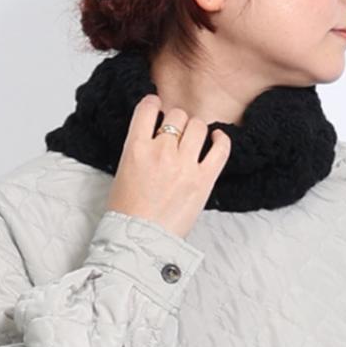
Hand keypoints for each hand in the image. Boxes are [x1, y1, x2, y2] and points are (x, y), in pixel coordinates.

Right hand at [105, 94, 230, 239]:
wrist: (139, 242)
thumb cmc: (128, 213)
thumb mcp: (123, 172)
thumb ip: (140, 150)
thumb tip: (155, 138)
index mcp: (136, 148)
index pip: (147, 108)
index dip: (154, 104)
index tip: (157, 108)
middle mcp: (161, 152)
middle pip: (177, 116)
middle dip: (177, 122)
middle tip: (177, 132)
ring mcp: (184, 165)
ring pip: (198, 127)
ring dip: (196, 130)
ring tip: (194, 139)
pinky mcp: (204, 180)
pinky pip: (220, 150)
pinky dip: (221, 140)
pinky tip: (217, 139)